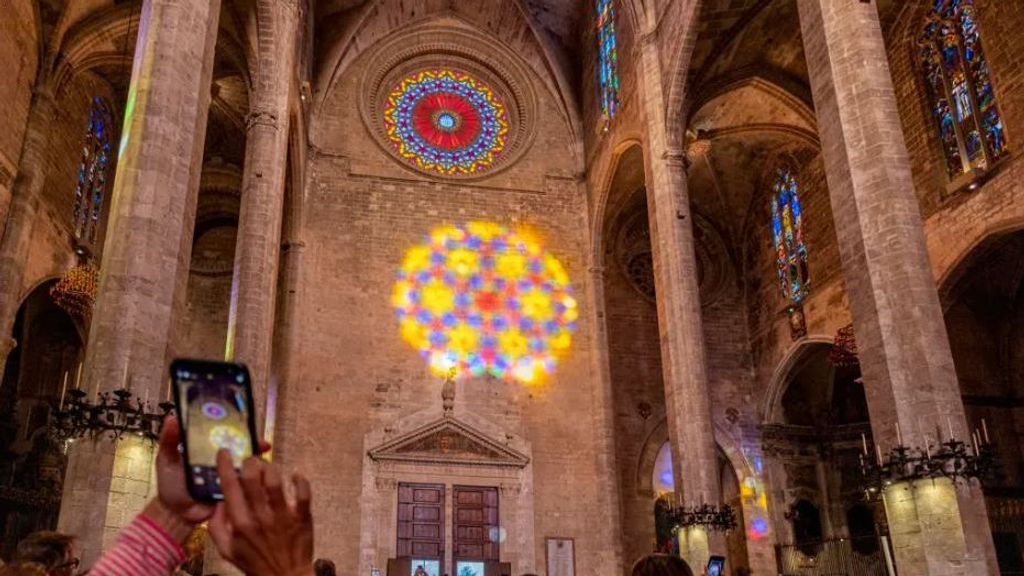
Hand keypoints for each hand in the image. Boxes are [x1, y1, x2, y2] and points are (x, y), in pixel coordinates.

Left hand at [148, 415, 271, 540]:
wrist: (175, 514)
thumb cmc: (170, 485)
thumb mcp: (166, 460)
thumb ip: (169, 441)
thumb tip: (172, 417)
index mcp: (208, 450)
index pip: (226, 435)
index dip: (237, 428)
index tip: (246, 423)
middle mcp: (222, 460)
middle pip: (242, 448)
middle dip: (253, 444)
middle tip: (262, 443)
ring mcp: (229, 476)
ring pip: (248, 465)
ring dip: (257, 461)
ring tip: (263, 460)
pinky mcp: (233, 492)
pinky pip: (246, 484)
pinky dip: (256, 480)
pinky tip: (263, 477)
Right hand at [209, 450, 313, 575]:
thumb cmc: (254, 562)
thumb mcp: (227, 550)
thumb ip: (217, 526)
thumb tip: (218, 501)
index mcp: (240, 523)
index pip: (230, 488)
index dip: (226, 466)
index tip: (224, 452)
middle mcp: (260, 517)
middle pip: (253, 478)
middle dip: (251, 463)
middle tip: (252, 461)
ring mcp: (283, 516)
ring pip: (276, 481)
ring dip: (272, 469)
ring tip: (270, 469)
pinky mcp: (302, 517)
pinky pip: (303, 492)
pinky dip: (300, 479)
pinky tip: (295, 475)